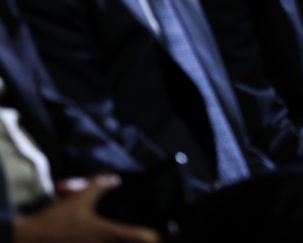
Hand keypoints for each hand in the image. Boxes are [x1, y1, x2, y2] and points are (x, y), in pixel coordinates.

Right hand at [15, 174, 159, 242]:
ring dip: (125, 241)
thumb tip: (115, 179)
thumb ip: (98, 186)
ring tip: (129, 236)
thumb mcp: (78, 200)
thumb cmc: (55, 222)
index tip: (160, 232)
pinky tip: (107, 239)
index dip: (155, 235)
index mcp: (109, 234)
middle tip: (145, 234)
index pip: (145, 238)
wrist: (28, 241)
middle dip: (141, 240)